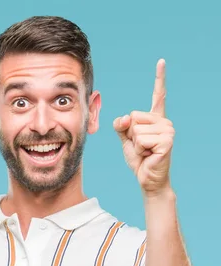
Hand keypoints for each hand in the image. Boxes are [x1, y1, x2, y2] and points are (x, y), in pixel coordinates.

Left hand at [113, 59, 174, 195]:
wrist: (148, 178)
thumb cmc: (139, 158)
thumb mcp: (125, 139)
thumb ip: (121, 125)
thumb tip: (125, 117)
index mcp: (155, 118)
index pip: (158, 95)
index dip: (159, 78)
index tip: (161, 61)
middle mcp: (164, 121)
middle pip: (133, 117)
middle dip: (130, 135)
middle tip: (141, 147)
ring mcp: (168, 130)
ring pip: (135, 130)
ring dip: (135, 145)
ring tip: (146, 152)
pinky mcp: (167, 141)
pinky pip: (140, 140)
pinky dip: (139, 150)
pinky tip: (149, 155)